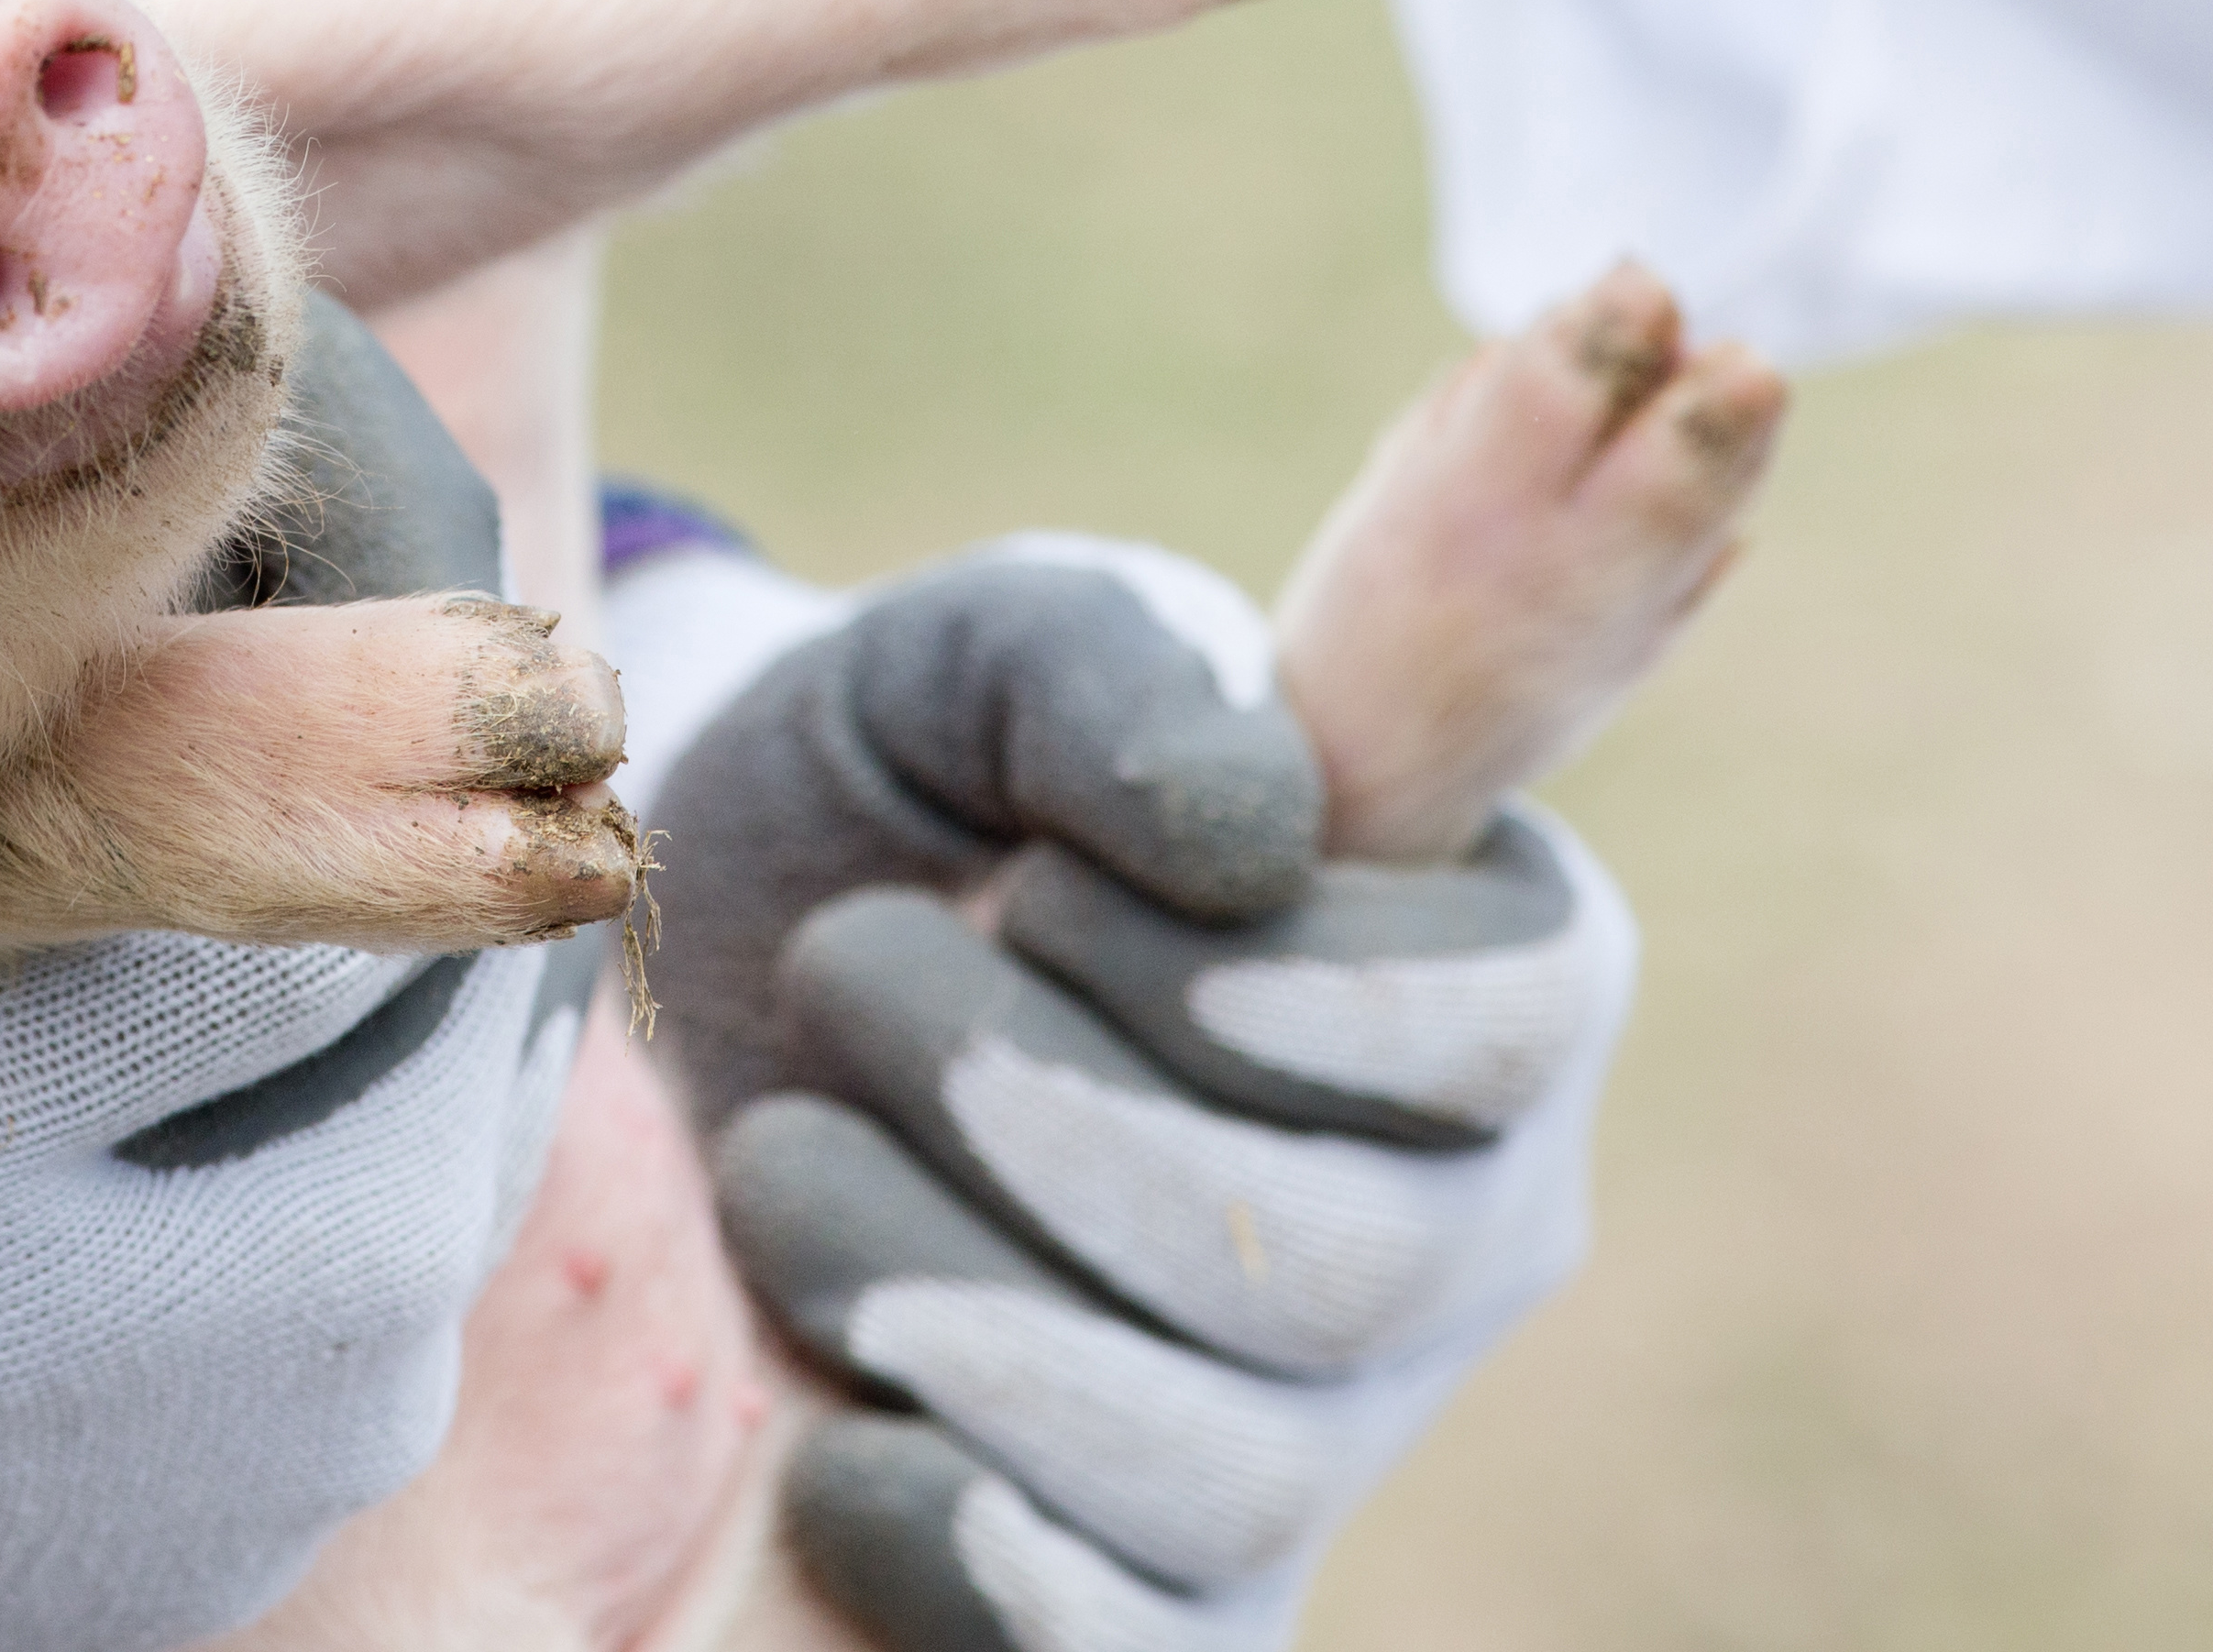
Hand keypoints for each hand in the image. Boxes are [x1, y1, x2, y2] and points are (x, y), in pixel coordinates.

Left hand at [635, 541, 1629, 1651]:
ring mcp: (1321, 1442)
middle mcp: (1453, 1235)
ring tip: (782, 1165)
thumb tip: (1256, 827)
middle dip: (1047, 1115)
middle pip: (1348, 1262)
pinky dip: (961, 1543)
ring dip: (956, 1298)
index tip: (1049, 897)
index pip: (1516, 1015)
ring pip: (1229, 1468)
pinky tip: (827, 1426)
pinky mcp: (1164, 1606)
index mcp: (1486, 980)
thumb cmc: (895, 790)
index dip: (1283, 970)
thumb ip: (1118, 665)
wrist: (696, 977)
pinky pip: (1126, 1648)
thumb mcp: (977, 659)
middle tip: (852, 977)